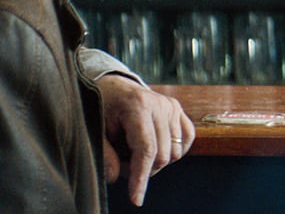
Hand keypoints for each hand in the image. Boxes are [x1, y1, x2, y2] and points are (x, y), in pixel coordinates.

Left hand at [95, 74, 194, 206]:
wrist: (114, 87)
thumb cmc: (103, 107)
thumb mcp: (97, 128)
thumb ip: (105, 153)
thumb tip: (116, 177)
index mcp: (137, 106)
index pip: (146, 150)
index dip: (141, 177)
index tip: (136, 199)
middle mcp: (159, 105)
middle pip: (162, 155)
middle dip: (143, 170)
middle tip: (123, 163)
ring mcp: (171, 106)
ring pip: (175, 152)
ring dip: (156, 161)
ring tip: (135, 151)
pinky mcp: (178, 110)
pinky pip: (187, 140)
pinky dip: (174, 151)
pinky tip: (156, 147)